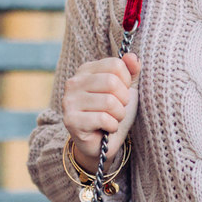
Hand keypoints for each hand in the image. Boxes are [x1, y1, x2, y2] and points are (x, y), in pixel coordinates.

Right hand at [62, 52, 141, 169]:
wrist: (101, 144)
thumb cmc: (113, 113)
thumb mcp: (126, 90)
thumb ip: (131, 71)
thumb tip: (132, 57)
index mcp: (86, 70)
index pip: (115, 65)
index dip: (126, 81)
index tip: (121, 93)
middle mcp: (74, 83)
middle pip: (112, 82)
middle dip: (123, 100)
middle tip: (117, 109)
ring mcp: (70, 101)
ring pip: (109, 102)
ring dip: (118, 115)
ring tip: (112, 119)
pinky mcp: (71, 120)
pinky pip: (102, 118)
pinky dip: (112, 126)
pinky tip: (106, 128)